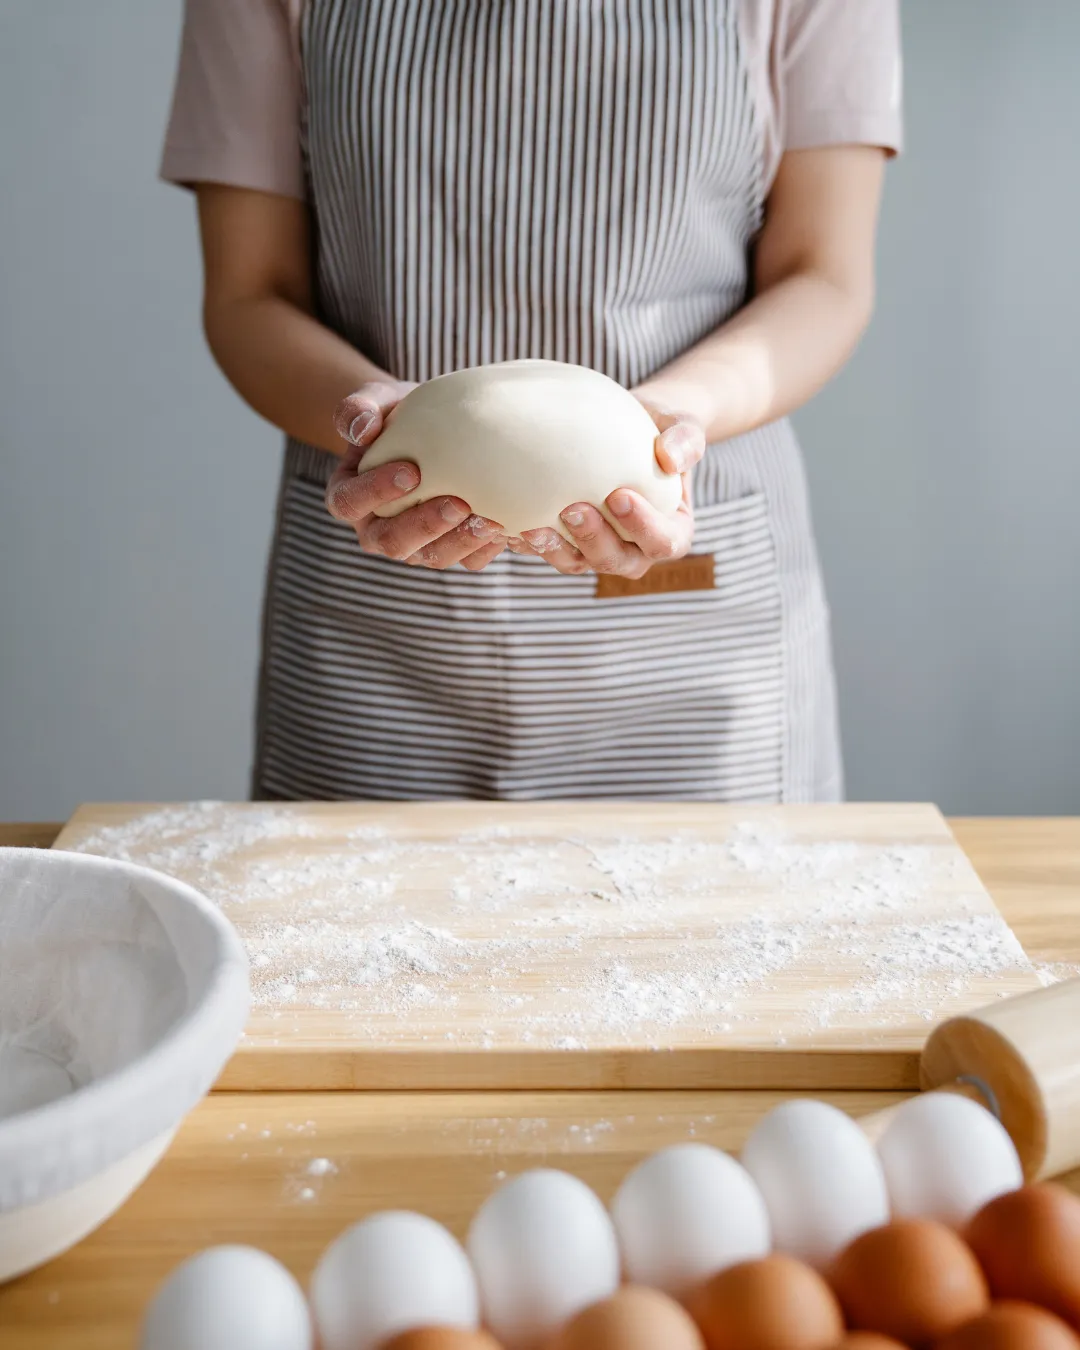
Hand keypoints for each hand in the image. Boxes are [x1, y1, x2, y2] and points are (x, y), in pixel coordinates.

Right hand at [326, 380, 506, 570]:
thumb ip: (359, 409)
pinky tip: (510, 528)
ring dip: (461, 542)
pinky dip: (488, 548)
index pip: (349, 502)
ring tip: (492, 521)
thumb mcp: (376, 401)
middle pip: (391, 541)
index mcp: (348, 495)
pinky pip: (467, 560)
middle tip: (458, 503)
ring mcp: (413, 545)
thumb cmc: (398, 415)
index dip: (376, 492)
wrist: (434, 430)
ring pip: (431, 557)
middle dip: (425, 526)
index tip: (411, 471)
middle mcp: (376, 528)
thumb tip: (361, 429)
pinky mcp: (448, 549)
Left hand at [515, 399, 705, 577]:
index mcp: (672, 532)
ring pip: (578, 563)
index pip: (663, 542)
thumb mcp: (681, 425)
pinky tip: (507, 524)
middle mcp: (635, 550)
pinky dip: (529, 543)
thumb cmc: (660, 429)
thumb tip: (671, 456)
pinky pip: (548, 550)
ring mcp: (598, 550)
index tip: (619, 495)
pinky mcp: (567, 543)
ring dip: (555, 549)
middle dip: (593, 539)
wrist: (626, 430)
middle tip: (571, 507)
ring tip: (531, 526)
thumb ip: (686, 439)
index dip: (642, 526)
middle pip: (617, 561)